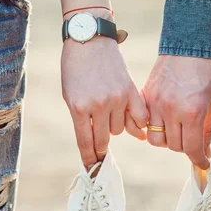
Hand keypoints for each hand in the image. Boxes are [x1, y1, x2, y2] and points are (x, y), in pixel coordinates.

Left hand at [61, 34, 147, 167]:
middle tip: (101, 149)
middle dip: (101, 146)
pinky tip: (134, 124)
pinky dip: (136, 124)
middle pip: (104, 140)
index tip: (92, 169)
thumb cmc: (75, 69)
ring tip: (108, 112)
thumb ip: (83, 120)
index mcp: (78, 108)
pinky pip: (139, 118)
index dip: (89, 159)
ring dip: (114, 126)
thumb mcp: (71, 96)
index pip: (85, 142)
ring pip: (119, 129)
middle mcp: (98, 106)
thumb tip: (99, 144)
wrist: (90, 40)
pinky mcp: (130, 91)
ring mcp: (116, 99)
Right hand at [142, 55, 210, 168]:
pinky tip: (165, 120)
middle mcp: (171, 110)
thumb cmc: (209, 73)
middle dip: (185, 148)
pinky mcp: (146, 96)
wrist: (191, 44)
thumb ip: (208, 130)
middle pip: (173, 146)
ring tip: (177, 130)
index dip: (199, 160)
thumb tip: (205, 153)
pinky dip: (154, 127)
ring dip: (168, 139)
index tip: (203, 164)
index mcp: (192, 112)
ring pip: (156, 138)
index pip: (192, 148)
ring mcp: (156, 103)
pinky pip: (145, 122)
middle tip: (193, 140)